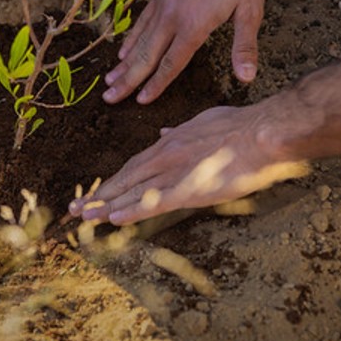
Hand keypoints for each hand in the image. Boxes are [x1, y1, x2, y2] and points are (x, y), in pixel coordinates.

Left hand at [75, 46, 340, 224]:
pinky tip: (113, 219)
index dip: (115, 179)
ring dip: (106, 204)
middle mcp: (167, 154)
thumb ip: (182, 130)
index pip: (136, 164)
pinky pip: (153, 202)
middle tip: (75, 208)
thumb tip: (163, 132)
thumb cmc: (243, 125)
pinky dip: (131, 210)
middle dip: (100, 193)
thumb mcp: (205, 121)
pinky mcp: (189, 187)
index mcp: (172, 141)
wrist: (265, 131)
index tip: (98, 190)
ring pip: (133, 191)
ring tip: (83, 216)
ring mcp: (176, 171)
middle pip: (126, 178)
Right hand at [103, 0, 264, 104]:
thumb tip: (247, 78)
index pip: (171, 63)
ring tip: (108, 80)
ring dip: (123, 63)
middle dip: (128, 80)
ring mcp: (163, 4)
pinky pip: (140, 21)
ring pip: (138, 40)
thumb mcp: (250, 10)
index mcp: (193, 26)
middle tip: (109, 98)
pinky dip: (129, 38)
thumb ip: (244, 46)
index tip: (141, 101)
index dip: (156, 84)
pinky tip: (122, 51)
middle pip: (146, 56)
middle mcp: (172, 17)